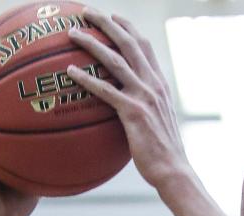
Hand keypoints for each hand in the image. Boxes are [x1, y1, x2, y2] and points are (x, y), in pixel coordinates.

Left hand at [66, 11, 187, 189]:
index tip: (113, 17)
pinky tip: (70, 71)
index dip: (128, 28)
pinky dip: (86, 78)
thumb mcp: (160, 124)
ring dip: (92, 43)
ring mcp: (144, 97)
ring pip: (115, 60)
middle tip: (86, 12)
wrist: (174, 172)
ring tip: (72, 34)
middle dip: (106, 23)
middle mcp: (153, 85)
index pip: (145, 46)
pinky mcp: (133, 112)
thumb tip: (130, 111)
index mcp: (160, 85)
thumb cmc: (164, 155)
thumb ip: (147, 110)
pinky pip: (105, 90)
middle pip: (129, 43)